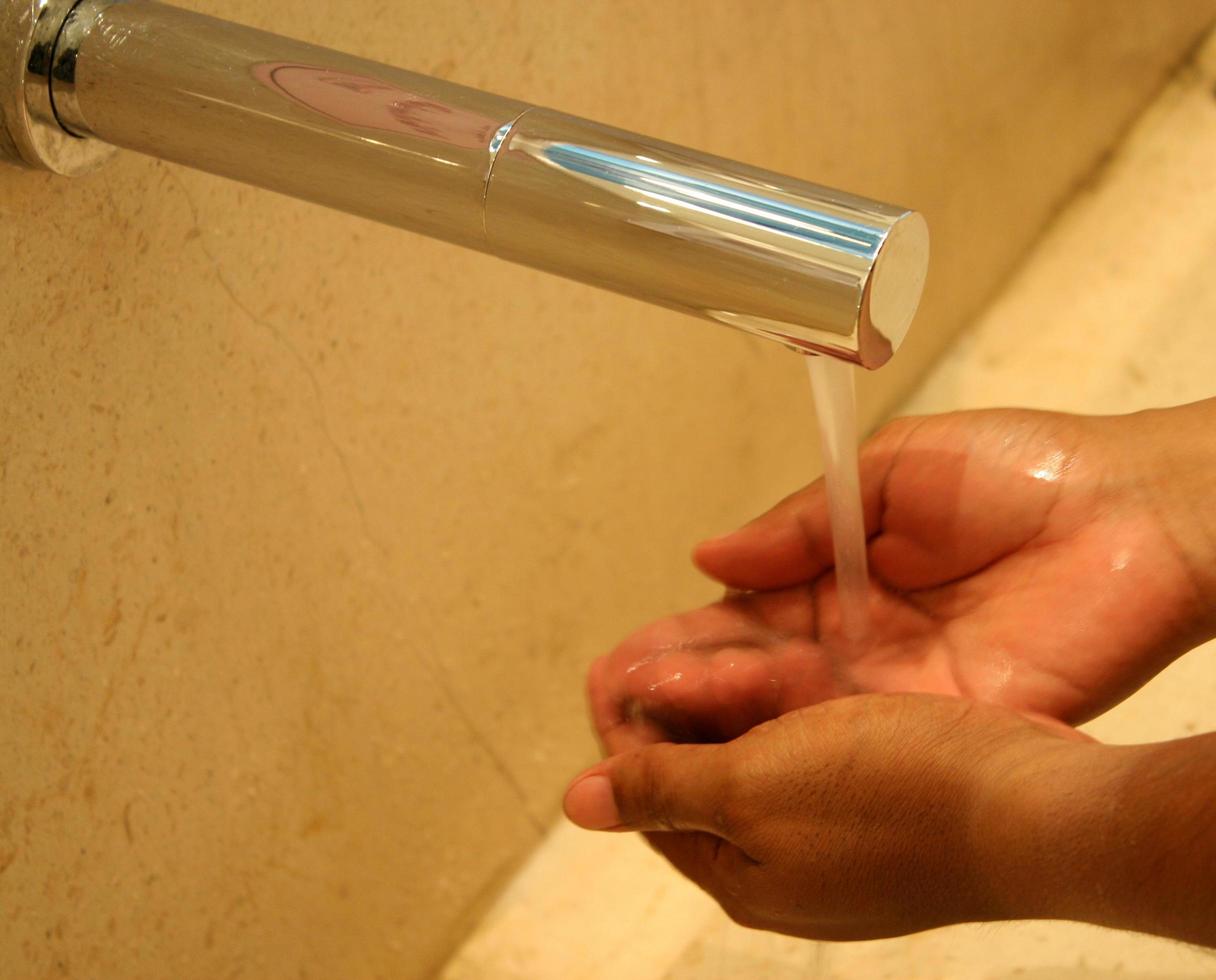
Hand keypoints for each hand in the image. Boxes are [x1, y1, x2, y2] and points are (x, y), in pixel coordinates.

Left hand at [566, 693, 1105, 939]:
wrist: (1036, 811)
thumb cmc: (894, 802)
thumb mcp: (753, 789)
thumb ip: (663, 790)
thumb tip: (577, 804)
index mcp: (738, 873)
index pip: (648, 800)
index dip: (621, 734)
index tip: (609, 670)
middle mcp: (783, 865)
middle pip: (700, 780)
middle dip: (671, 713)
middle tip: (651, 650)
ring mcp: (836, 839)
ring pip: (755, 759)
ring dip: (726, 704)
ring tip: (707, 646)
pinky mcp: (882, 803)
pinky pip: (810, 750)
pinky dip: (783, 708)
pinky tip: (785, 666)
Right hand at [591, 405, 1215, 750]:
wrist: (1139, 510)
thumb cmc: (1031, 468)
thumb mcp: (891, 469)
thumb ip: (798, 521)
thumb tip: (710, 555)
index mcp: (844, 573)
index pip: (744, 615)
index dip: (682, 636)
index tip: (625, 656)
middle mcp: (863, 636)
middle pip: (753, 671)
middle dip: (678, 685)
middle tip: (610, 698)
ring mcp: (899, 683)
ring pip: (789, 709)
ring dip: (714, 714)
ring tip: (638, 716)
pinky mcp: (943, 717)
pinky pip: (852, 733)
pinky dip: (787, 736)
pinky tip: (726, 736)